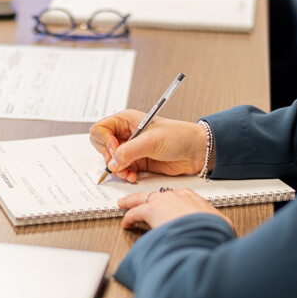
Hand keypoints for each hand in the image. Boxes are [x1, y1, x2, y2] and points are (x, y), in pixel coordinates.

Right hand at [89, 110, 210, 182]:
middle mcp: (126, 134)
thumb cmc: (179, 136)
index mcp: (126, 120)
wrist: (196, 151)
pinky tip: (133, 176)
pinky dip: (125, 175)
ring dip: (117, 170)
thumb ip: (129, 151)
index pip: (100, 129)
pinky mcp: (137, 162)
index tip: (114, 149)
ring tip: (128, 173)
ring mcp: (131, 149)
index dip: (104, 141)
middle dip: (108, 158)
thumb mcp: (151, 141)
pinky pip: (122, 170)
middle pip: (102, 146)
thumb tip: (112, 163)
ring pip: (111, 161)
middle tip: (118, 163)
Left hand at [119, 187, 233, 230]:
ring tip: (125, 206)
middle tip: (140, 202)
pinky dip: (129, 218)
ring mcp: (164, 201)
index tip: (166, 206)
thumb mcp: (219, 225)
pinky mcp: (152, 210)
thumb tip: (222, 232)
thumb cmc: (215, 231)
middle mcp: (177, 196)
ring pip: (142, 199)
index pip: (177, 196)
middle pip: (158, 195)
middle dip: (148, 199)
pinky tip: (126, 224)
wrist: (207, 232)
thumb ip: (215, 225)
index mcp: (193, 198)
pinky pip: (135, 213)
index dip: (169, 202)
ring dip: (133, 204)